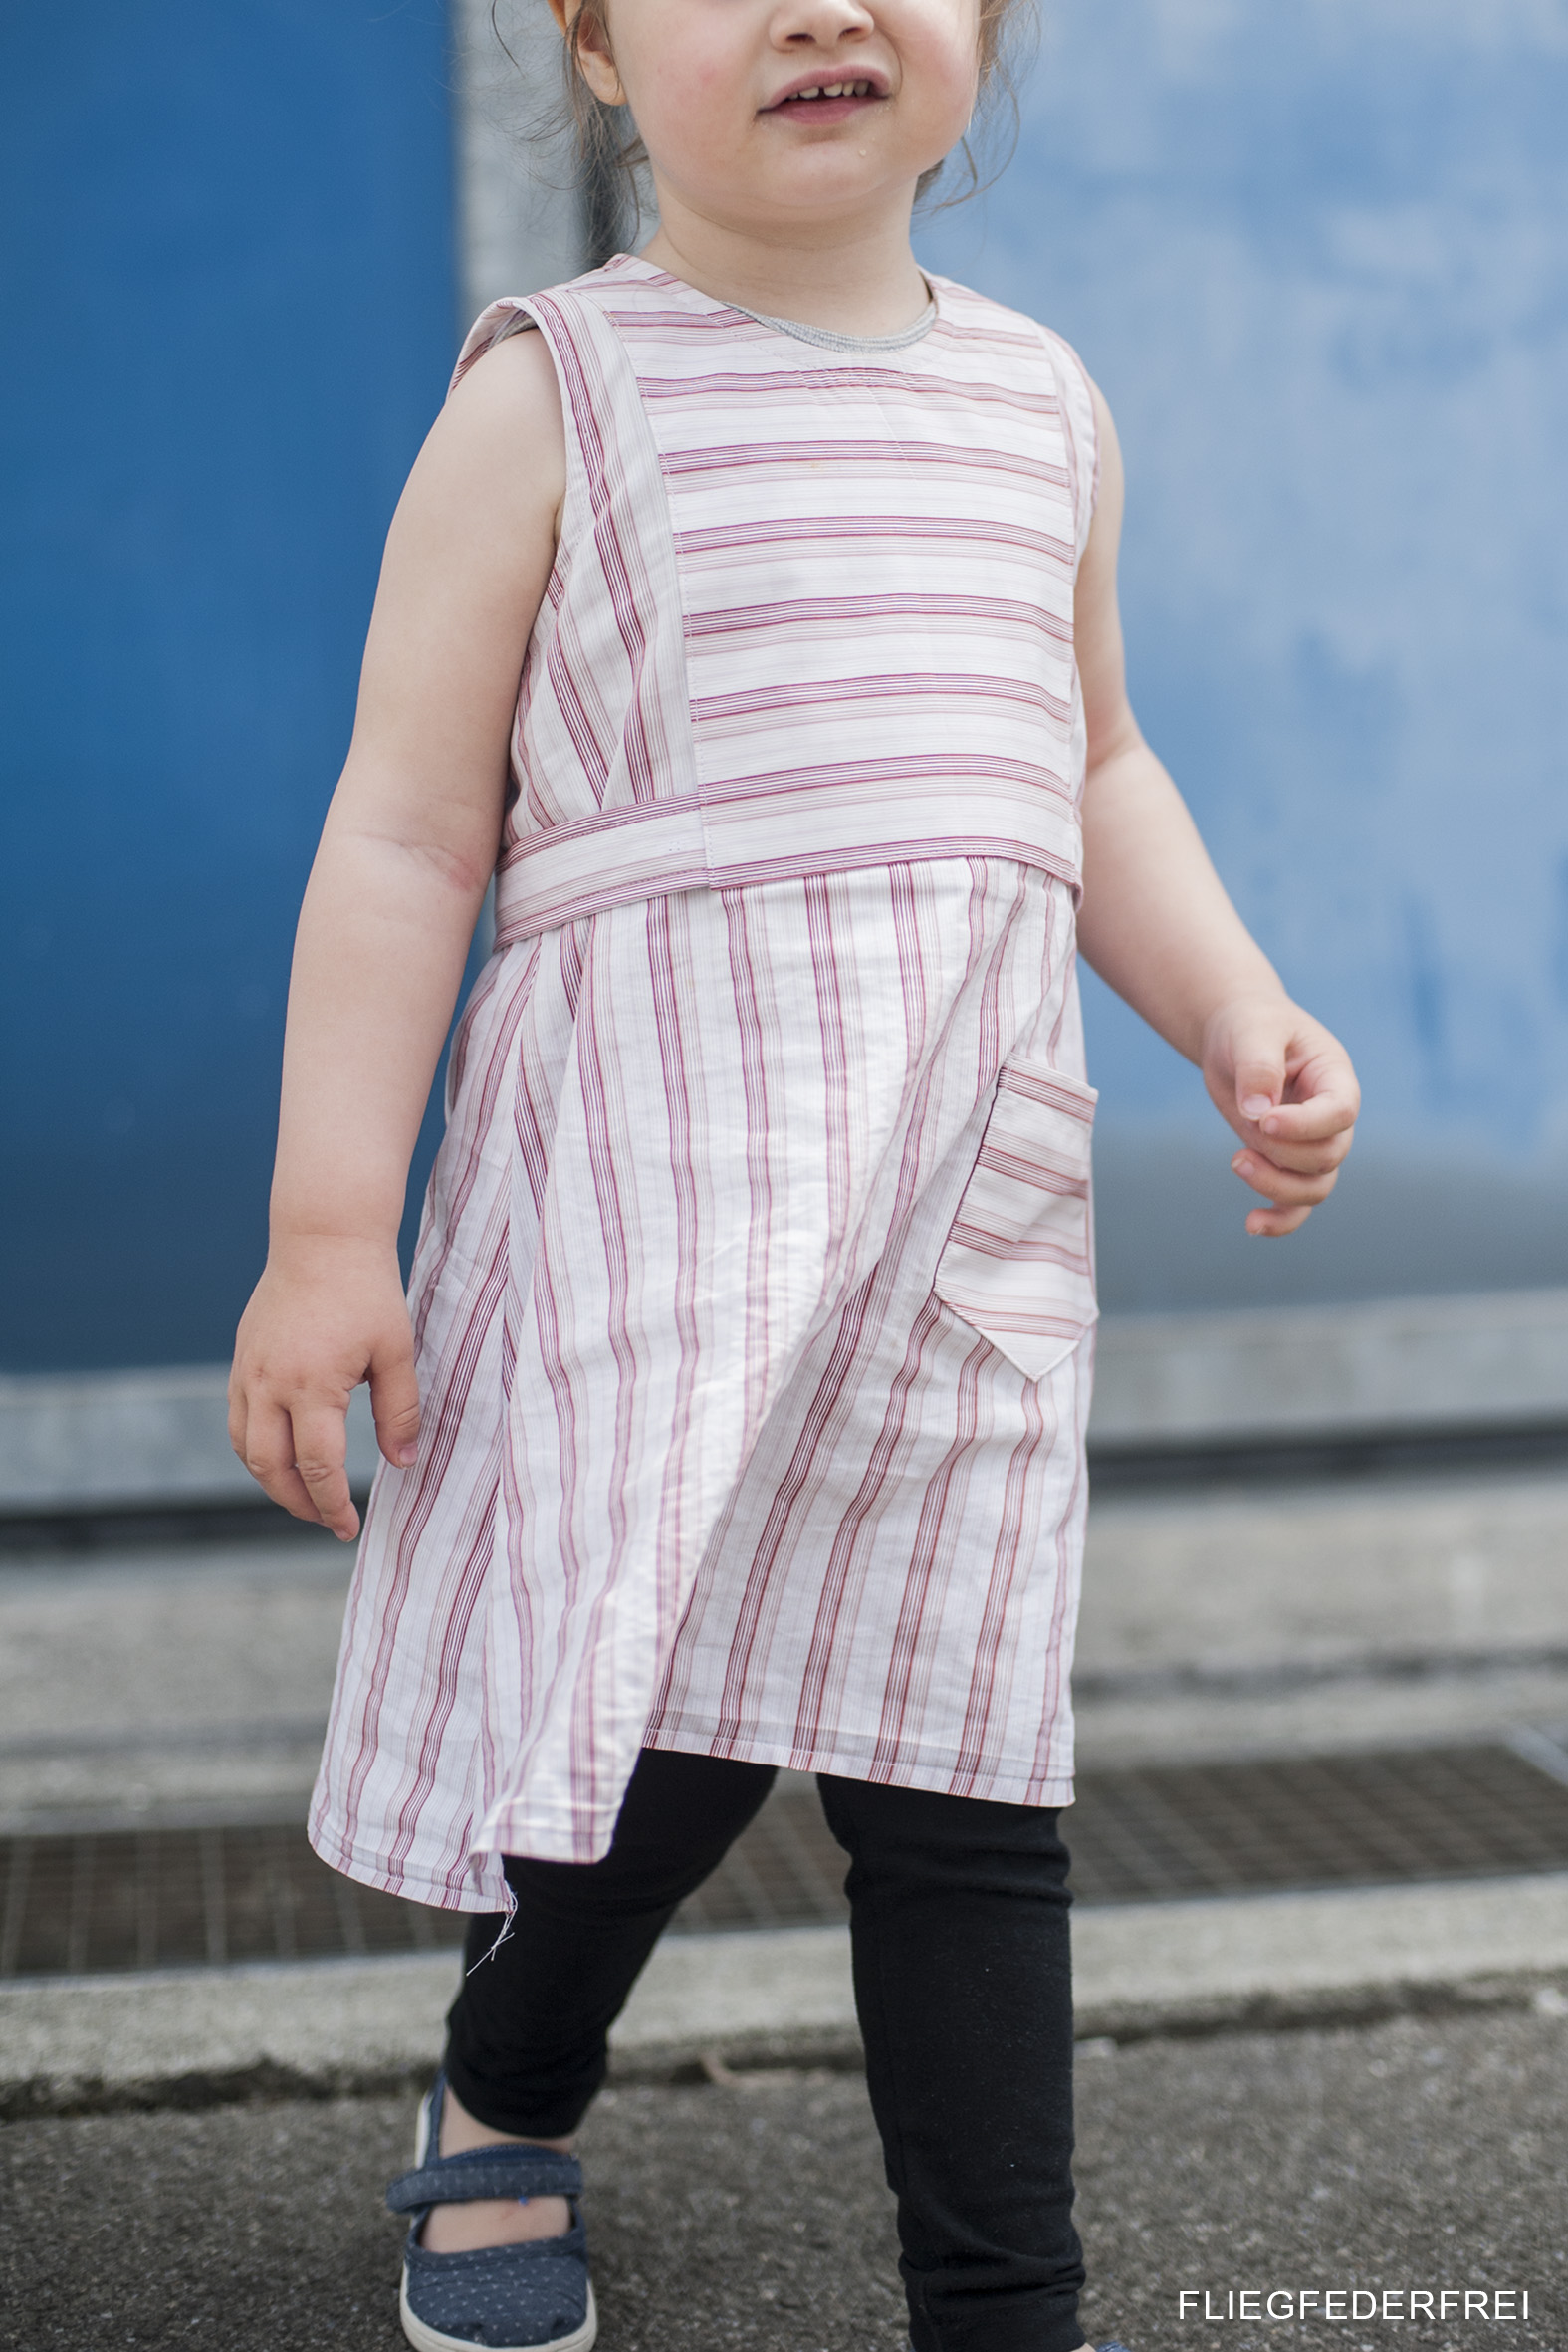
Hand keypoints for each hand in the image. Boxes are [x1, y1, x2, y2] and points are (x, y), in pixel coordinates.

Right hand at [228, 1236, 419, 1539]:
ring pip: (245, 1448)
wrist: (322, 1237)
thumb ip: (400, 1411)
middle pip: (270, 1468)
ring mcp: (247, 1372)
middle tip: (327, 1519)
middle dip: (298, 1502)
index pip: (317, 1467)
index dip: (333, 1504)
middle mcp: (269, 1384)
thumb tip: (404, 1463)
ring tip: (305, 1495)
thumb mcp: (395, 1351)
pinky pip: (237, 1420)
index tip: (349, 1528)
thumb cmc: (367, 1291)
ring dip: (271, 1480)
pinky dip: (255, 1449)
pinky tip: (282, 1455)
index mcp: (311, 1386)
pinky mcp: (241, 1360)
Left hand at [1201, 996, 1360, 1237]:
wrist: (1236, 1036)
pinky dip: (1279, 1220)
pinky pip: (1296, 1204)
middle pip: (1328, 1157)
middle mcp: (1330, 1117)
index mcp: (1334, 1078)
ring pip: (1316, 1187)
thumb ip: (1257, 1067)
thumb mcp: (1252, 1033)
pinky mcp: (1284, 1161)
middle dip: (1283, 1154)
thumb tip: (1256, 1112)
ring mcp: (1309, 1143)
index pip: (1340, 1113)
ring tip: (1236, 1161)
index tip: (1263, 1119)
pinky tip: (1251, 1224)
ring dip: (1277, 1187)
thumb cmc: (1251, 1025)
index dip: (1305, 1125)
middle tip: (1246, 1131)